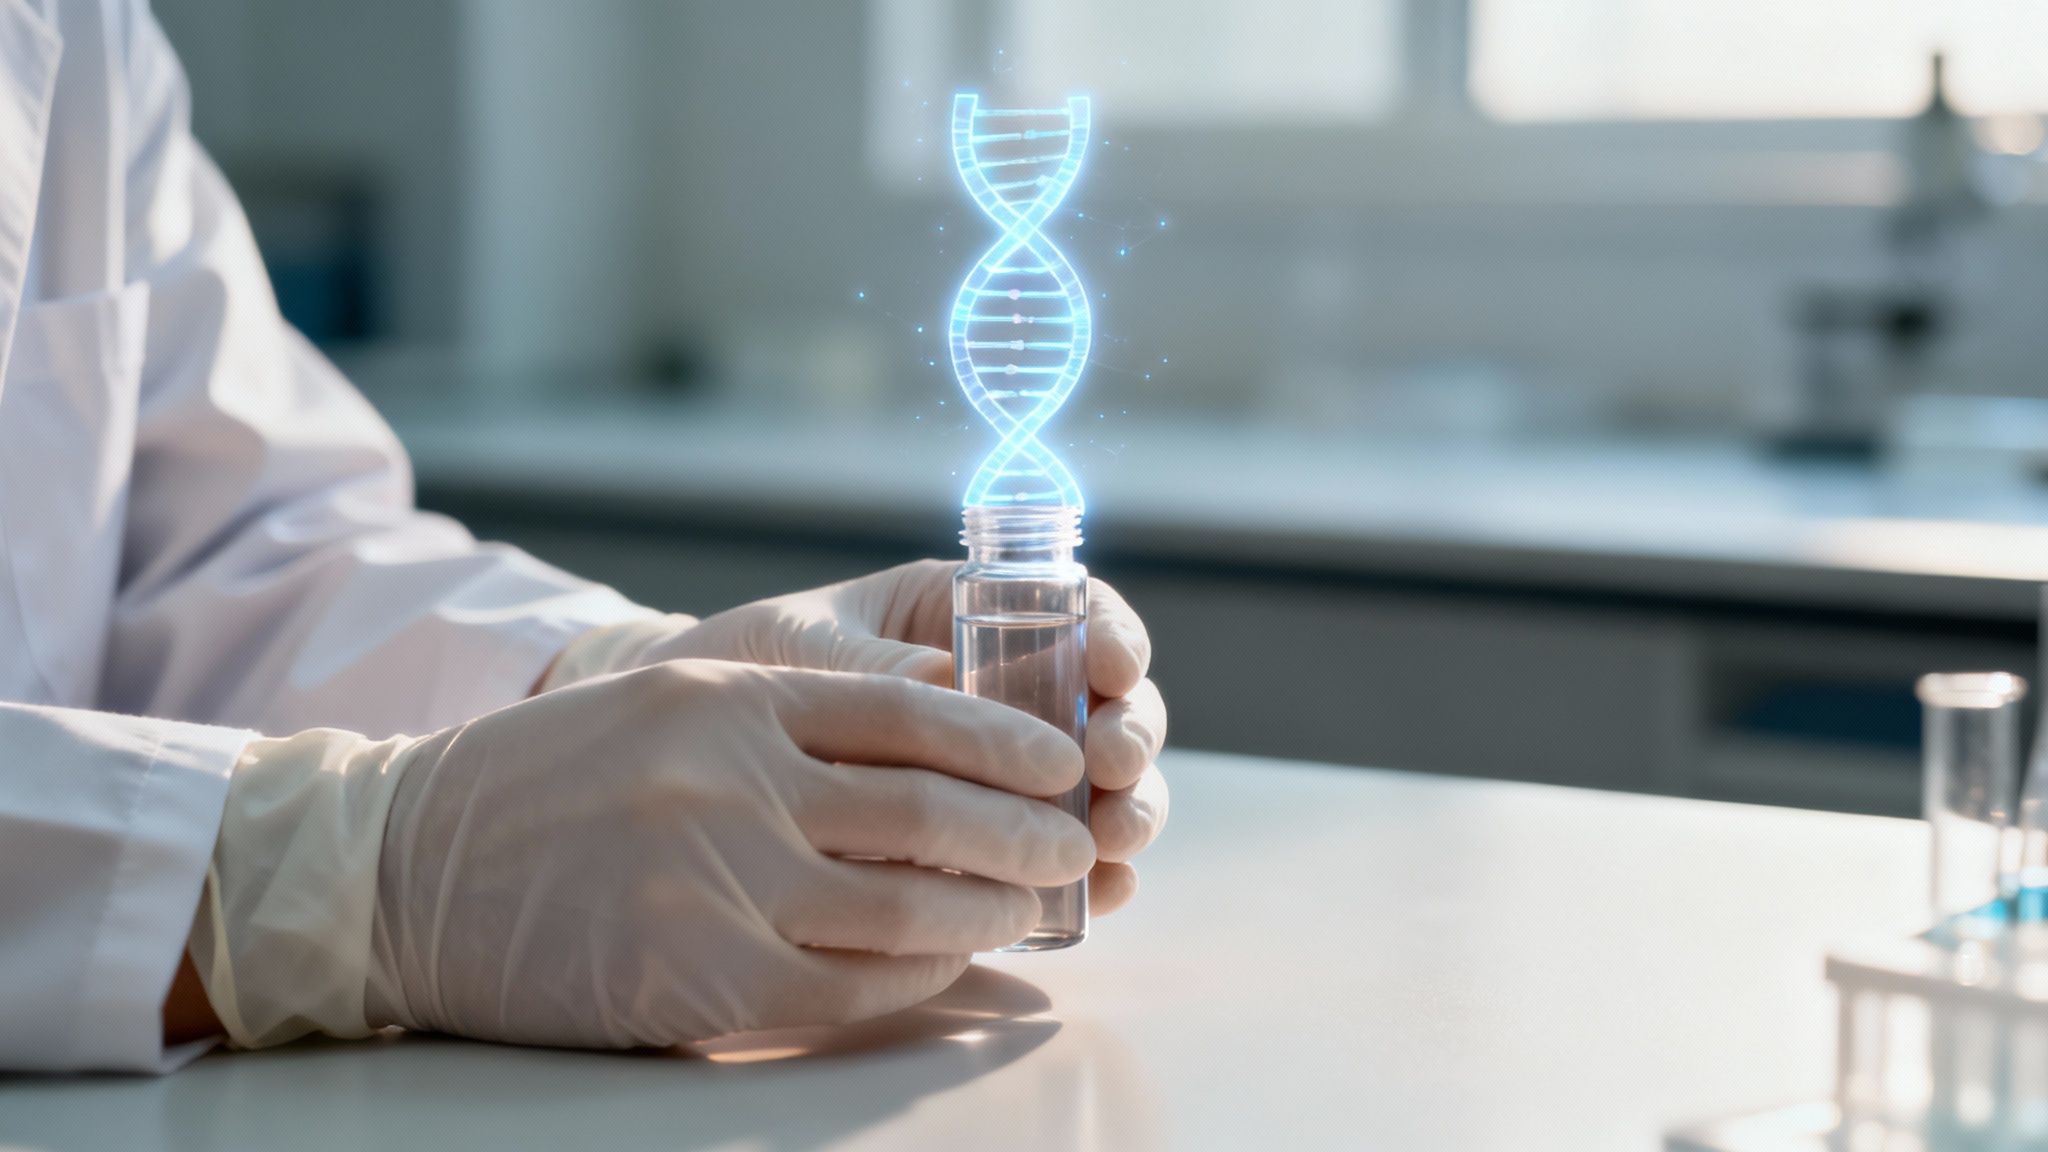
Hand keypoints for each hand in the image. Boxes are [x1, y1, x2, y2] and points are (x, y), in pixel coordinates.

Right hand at [368, 660, 1093, 1046]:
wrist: (403, 867)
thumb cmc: (549, 781)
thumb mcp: (671, 707)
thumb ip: (795, 721)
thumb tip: (939, 751)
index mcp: (732, 698)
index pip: (912, 712)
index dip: (1006, 740)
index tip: (1059, 761)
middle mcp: (734, 783)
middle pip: (928, 809)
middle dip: (1023, 830)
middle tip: (1073, 840)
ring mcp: (718, 885)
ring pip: (905, 906)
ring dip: (988, 911)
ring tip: (1031, 907)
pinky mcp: (702, 982)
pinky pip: (851, 988)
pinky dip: (918, 978)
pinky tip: (946, 964)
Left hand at [637, 561, 1168, 913]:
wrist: (680, 754)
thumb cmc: (744, 670)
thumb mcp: (806, 653)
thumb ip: (881, 668)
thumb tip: (953, 687)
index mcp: (972, 612)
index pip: (1077, 613)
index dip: (1114, 638)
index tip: (1113, 667)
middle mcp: (1009, 690)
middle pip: (1111, 708)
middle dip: (1128, 738)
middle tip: (1108, 766)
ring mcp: (1007, 775)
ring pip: (1104, 790)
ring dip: (1127, 813)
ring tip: (1110, 840)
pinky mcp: (991, 847)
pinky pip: (1066, 862)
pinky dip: (1096, 881)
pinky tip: (1100, 898)